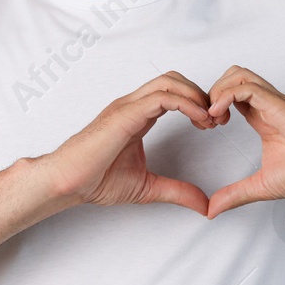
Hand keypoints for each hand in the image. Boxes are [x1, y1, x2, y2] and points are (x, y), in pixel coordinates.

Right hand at [36, 71, 215, 213]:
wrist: (67, 182)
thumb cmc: (94, 181)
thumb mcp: (148, 187)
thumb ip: (177, 192)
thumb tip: (203, 204)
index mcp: (137, 116)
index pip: (173, 93)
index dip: (198, 103)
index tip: (214, 125)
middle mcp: (133, 105)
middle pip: (174, 79)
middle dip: (201, 94)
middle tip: (218, 119)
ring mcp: (128, 106)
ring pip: (170, 81)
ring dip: (197, 96)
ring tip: (211, 119)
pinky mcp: (126, 114)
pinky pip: (163, 97)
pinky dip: (187, 104)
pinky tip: (199, 121)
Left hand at [204, 65, 284, 217]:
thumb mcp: (261, 186)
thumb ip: (235, 195)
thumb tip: (212, 210)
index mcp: (263, 118)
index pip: (232, 94)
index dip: (213, 104)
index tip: (206, 127)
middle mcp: (267, 106)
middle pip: (232, 76)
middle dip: (212, 92)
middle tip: (207, 120)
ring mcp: (274, 103)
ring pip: (238, 74)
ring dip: (218, 91)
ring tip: (214, 118)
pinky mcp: (279, 105)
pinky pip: (246, 86)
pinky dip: (226, 95)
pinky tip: (219, 116)